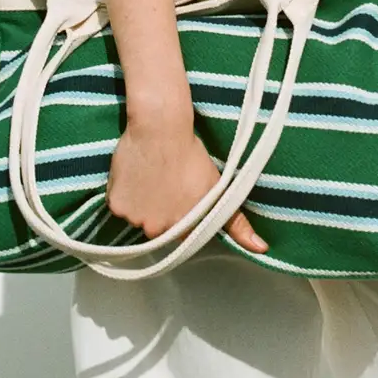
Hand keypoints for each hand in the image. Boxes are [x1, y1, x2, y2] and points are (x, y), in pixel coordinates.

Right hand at [105, 118, 268, 255]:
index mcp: (183, 228)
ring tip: (151, 177)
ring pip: (138, 218)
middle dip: (161, 211)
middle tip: (166, 184)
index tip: (181, 197)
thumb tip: (261, 249)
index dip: (182, 215)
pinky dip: (126, 195)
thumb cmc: (191, 154)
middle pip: (158, 228)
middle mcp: (157, 229)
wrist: (160, 128)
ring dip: (142, 204)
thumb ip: (236, 224)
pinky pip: (120, 207)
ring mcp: (135, 218)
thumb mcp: (218, 188)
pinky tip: (136, 175)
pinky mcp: (116, 204)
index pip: (183, 234)